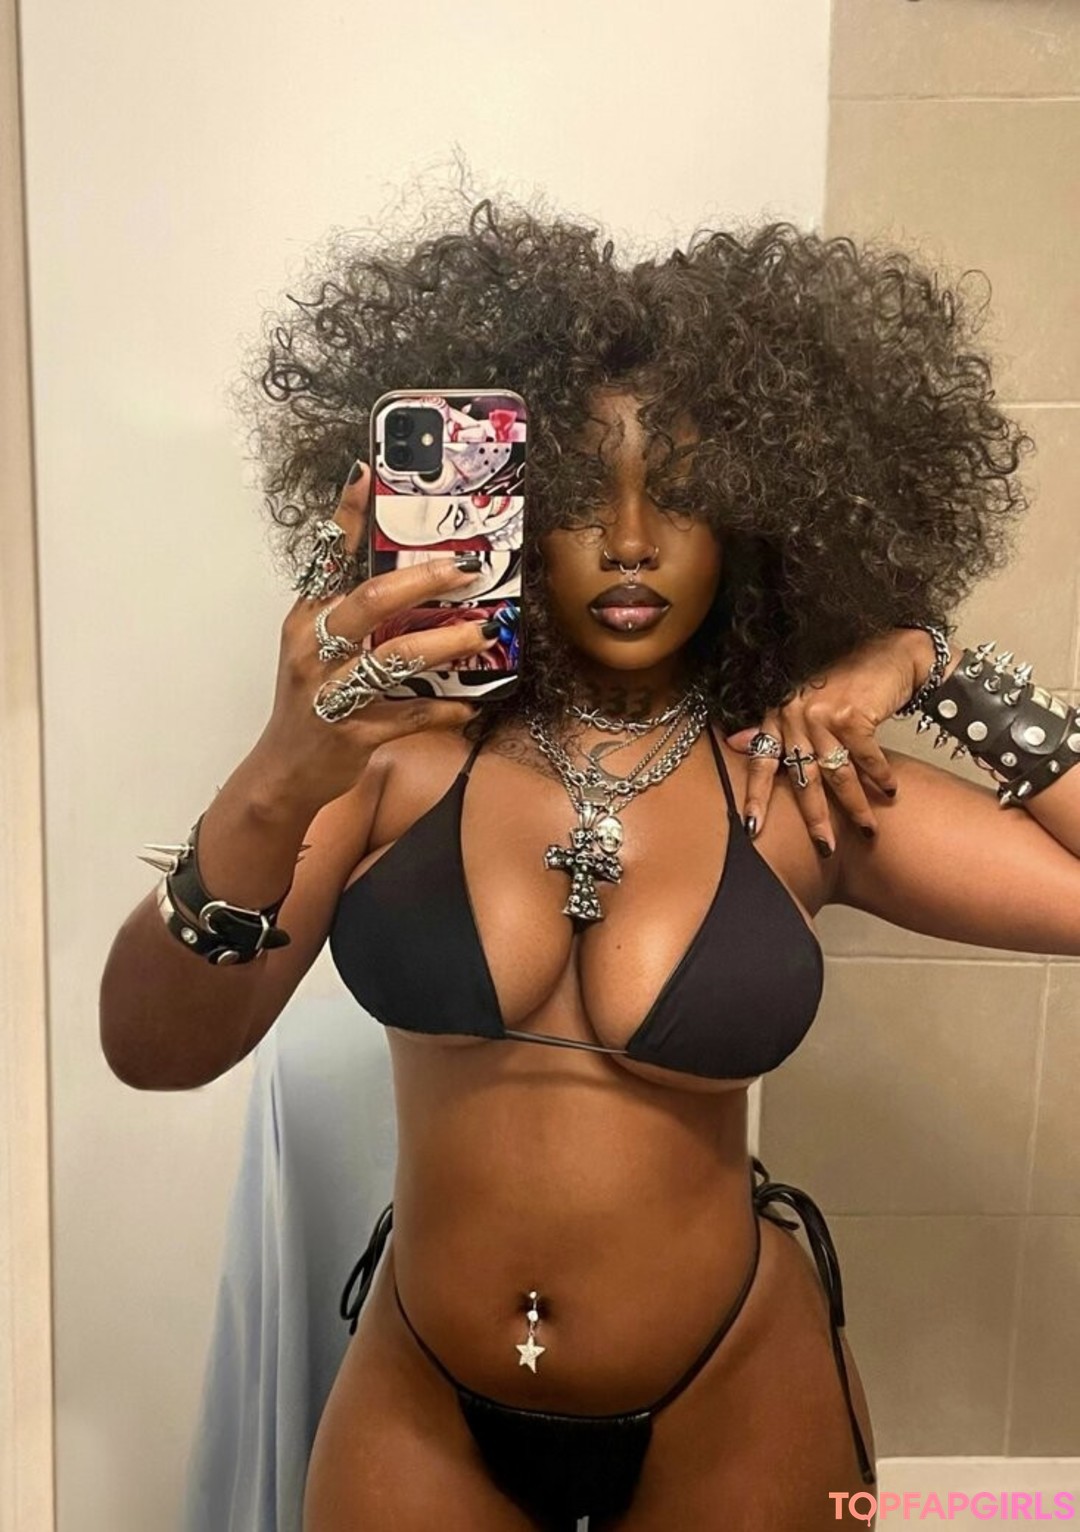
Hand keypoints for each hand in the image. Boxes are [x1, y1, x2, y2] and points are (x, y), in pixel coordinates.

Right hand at [252, 461, 496, 813]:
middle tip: (467, 568)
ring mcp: (330, 694)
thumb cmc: (311, 704)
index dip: (347, 517)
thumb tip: (408, 574)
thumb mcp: (317, 650)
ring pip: (392, 659)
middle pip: (369, 602)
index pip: (325, 558)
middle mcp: (313, 651)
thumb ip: (351, 613)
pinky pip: (407, 717)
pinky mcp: (351, 734)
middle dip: (423, 580)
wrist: (284, 773)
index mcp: (305, 621)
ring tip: (483, 632)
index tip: (369, 475)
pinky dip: (443, 709)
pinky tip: (471, 703)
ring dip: (444, 642)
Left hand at [723, 629, 930, 855]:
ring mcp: (822, 713)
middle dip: (816, 817)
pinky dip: (879, 776)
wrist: (889, 650)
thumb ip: (773, 726)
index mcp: (779, 713)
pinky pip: (865, 758)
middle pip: (803, 777)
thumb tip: (736, 743)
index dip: (757, 797)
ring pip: (836, 773)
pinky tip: (890, 790)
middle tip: (825, 846)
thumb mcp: (805, 700)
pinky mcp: (852, 714)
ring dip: (855, 805)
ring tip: (867, 827)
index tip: (753, 829)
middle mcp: (795, 713)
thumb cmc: (847, 679)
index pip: (761, 761)